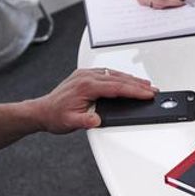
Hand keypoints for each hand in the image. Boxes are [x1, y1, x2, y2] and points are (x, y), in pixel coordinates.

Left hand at [31, 68, 157, 132]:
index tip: (147, 93)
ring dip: (131, 79)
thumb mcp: (70, 122)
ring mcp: (86, 74)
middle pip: (119, 79)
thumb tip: (97, 120)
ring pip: (114, 74)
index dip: (134, 91)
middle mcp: (87, 77)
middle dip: (138, 84)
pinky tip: (127, 80)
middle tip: (152, 89)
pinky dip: (120, 77)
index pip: (116, 87)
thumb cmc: (55, 116)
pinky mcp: (86, 75)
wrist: (42, 111)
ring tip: (145, 85)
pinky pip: (108, 73)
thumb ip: (85, 121)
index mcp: (86, 86)